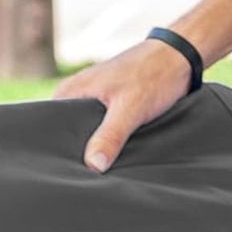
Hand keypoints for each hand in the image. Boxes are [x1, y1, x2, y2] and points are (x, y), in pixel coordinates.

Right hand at [52, 37, 196, 171]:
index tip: (64, 172)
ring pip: (89, 132)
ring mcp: (95, 100)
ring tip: (102, 169)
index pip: (48, 127)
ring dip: (98, 146)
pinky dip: (111, 139)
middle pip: (69, 133)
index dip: (56, 151)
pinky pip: (105, 128)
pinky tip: (116, 154)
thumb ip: (110, 136)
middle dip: (79, 152)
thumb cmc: (154, 74)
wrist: (182, 56)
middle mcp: (78, 95)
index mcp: (70, 92)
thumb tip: (93, 166)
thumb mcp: (130, 109)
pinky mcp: (113, 105)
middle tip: (88, 175)